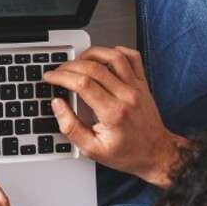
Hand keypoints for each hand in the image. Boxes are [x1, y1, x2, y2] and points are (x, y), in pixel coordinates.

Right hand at [43, 46, 187, 187]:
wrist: (156, 153)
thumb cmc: (127, 153)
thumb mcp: (92, 150)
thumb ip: (71, 128)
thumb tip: (58, 105)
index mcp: (113, 113)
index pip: (83, 84)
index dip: (62, 77)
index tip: (50, 77)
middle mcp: (126, 96)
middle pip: (94, 68)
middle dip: (70, 66)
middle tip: (59, 71)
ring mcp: (136, 87)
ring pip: (113, 56)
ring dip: (92, 53)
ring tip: (78, 61)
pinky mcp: (142, 83)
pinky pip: (133, 57)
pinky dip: (117, 51)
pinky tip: (104, 57)